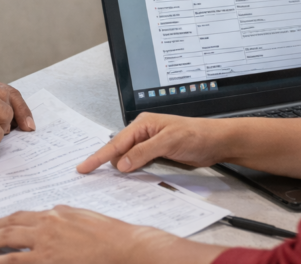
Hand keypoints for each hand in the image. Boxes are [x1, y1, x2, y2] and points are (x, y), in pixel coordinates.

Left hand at [0, 206, 223, 263]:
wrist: (123, 247)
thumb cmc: (109, 232)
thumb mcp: (83, 214)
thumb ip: (64, 214)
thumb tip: (54, 212)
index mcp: (54, 215)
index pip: (21, 217)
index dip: (5, 222)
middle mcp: (46, 229)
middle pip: (10, 231)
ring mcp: (46, 250)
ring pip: (10, 252)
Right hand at [77, 113, 225, 173]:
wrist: (216, 142)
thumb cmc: (197, 134)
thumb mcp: (169, 141)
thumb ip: (144, 152)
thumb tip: (122, 163)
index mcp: (143, 124)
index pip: (116, 142)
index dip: (99, 156)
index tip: (84, 166)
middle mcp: (143, 132)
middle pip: (118, 149)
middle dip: (103, 160)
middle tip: (86, 172)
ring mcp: (149, 143)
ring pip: (126, 157)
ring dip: (117, 166)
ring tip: (100, 175)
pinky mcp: (156, 153)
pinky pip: (137, 162)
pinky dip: (129, 169)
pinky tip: (124, 175)